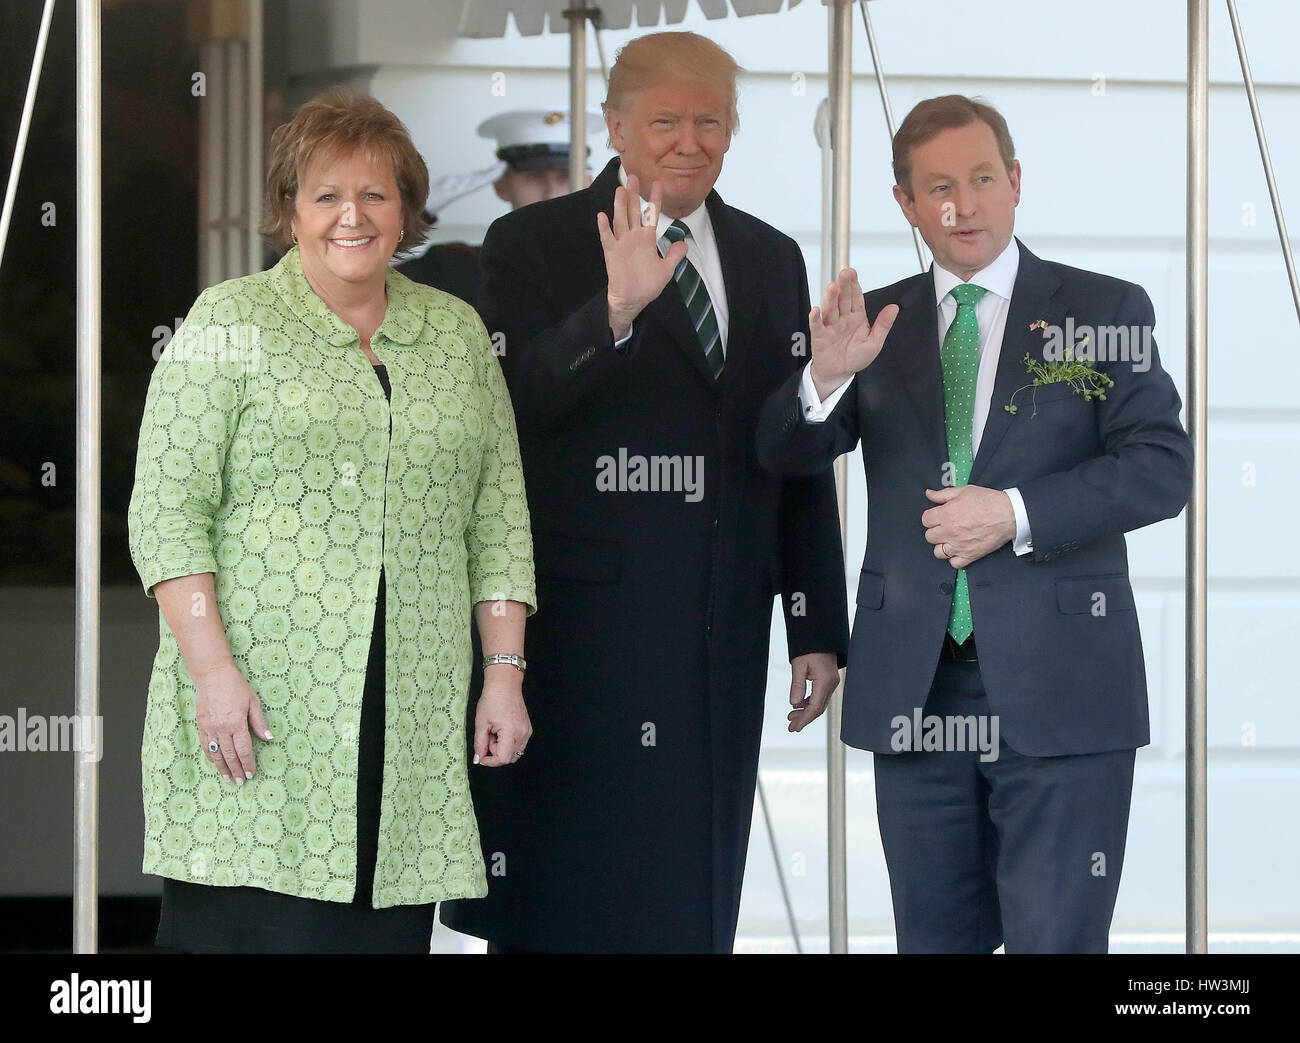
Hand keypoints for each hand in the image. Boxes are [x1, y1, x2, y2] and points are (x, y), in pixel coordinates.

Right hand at [194, 661, 271, 783]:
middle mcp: (222, 729)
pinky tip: (216, 764)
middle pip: (230, 756)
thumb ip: (259, 722)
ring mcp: (209, 728)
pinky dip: (211, 758)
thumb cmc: (236, 686)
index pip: (244, 750)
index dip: (248, 764)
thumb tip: (269, 738)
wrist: (212, 676)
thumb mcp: (253, 702)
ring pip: (216, 754)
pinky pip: (205, 746)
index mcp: (237, 723)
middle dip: (237, 770)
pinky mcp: (201, 726)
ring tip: (229, 778)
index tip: (252, 773)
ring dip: (223, 768)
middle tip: (242, 782)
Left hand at [473, 677, 531, 766]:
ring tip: (494, 733)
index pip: (503, 759)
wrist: (505, 684)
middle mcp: (522, 734)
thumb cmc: (492, 700)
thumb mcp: (481, 723)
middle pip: (509, 758)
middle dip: (496, 753)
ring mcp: (527, 732)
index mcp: (511, 732)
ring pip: (514, 753)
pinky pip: (518, 744)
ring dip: (502, 749)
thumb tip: (478, 759)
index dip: (490, 761)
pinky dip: (508, 743)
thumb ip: (479, 744)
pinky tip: (501, 731)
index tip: (481, 755)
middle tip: (487, 738)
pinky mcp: (527, 729)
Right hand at [597, 174, 687, 339]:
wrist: (633, 301)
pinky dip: (604, 228)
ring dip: (620, 205)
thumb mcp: (666, 270)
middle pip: (633, 211)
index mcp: (647, 239)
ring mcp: (622, 244)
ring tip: (620, 189)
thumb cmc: (647, 286)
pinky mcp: (612, 254)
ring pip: (620, 220)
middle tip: (633, 176)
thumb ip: (674, 256)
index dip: (655, 199)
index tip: (658, 184)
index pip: (651, 215)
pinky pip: (607, 239)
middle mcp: (634, 238)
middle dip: (634, 194)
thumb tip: (683, 243)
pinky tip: (602, 216)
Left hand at [787, 652, 840, 732]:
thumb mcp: (799, 664)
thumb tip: (794, 703)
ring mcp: (832, 683)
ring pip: (820, 703)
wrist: (820, 635)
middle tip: (791, 727)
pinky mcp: (829, 681)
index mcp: (825, 681)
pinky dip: (810, 703)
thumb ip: (797, 685)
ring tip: (791, 716)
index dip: (804, 719)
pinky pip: (820, 697)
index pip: (815, 707)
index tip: (794, 727)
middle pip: (818, 708)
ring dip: (806, 711)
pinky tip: (799, 705)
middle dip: (804, 718)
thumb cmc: (809, 647)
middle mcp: (832, 684)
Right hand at [808, 267, 898, 399]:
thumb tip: (894, 307)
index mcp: (856, 317)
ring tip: (832, 287)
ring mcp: (830, 326)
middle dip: (843, 286)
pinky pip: (817, 326)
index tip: (853, 273)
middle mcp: (842, 318)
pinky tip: (816, 310)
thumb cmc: (856, 357)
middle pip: (842, 299)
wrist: (840, 373)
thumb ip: (883, 325)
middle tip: (845, 273)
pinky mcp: (819, 337)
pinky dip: (815, 318)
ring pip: (830, 309)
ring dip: (830, 298)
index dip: (854, 285)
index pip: (856, 297)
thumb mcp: (875, 342)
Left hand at [921, 486, 1016, 568]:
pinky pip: (953, 563)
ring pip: (938, 552)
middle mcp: (949, 531)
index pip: (925, 520)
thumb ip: (943, 494)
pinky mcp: (970, 555)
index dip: (931, 517)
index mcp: (946, 514)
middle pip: (929, 536)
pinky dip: (955, 558)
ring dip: (943, 546)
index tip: (939, 516)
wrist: (1008, 514)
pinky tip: (959, 549)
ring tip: (951, 539)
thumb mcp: (964, 491)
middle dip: (936, 531)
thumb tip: (928, 494)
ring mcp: (959, 545)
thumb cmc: (988, 501)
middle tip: (946, 527)